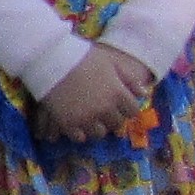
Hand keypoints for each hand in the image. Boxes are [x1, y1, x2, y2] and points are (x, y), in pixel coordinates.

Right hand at [32, 42, 154, 143]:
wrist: (51, 59)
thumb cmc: (82, 57)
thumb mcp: (110, 63)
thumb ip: (129, 79)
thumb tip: (143, 94)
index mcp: (118, 94)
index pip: (132, 111)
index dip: (127, 108)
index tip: (119, 104)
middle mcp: (105, 109)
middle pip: (116, 124)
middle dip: (112, 118)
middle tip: (103, 111)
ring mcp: (86, 118)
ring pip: (99, 133)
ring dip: (97, 127)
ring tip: (90, 119)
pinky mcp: (68, 123)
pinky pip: (79, 137)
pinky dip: (79, 132)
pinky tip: (76, 124)